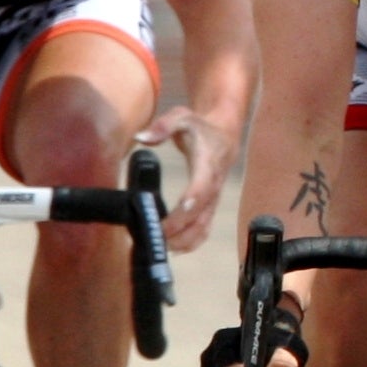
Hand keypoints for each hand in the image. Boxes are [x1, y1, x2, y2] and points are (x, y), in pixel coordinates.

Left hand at [137, 102, 241, 251]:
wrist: (224, 135)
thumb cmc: (200, 127)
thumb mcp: (182, 117)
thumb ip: (163, 126)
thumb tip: (141, 138)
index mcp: (208, 166)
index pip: (200, 191)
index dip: (185, 209)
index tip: (165, 223)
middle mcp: (213, 187)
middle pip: (200, 217)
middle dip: (177, 232)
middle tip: (152, 240)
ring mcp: (213, 199)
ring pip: (203, 228)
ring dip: (183, 242)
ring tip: (158, 249)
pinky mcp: (209, 207)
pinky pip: (203, 229)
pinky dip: (190, 242)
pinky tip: (172, 248)